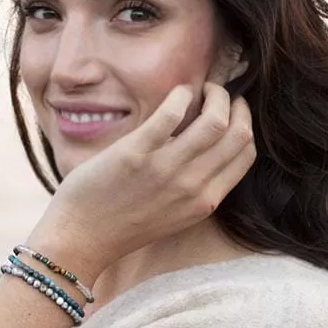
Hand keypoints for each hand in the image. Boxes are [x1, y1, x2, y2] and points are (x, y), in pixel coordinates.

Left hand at [29, 83, 256, 275]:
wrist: (81, 238)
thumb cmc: (121, 225)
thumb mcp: (172, 214)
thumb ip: (193, 189)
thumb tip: (203, 148)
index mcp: (204, 202)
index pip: (246, 155)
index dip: (245, 126)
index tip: (232, 112)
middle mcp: (191, 186)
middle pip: (238, 134)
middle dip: (236, 105)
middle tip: (219, 94)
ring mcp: (164, 169)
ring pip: (214, 120)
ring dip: (214, 95)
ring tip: (202, 89)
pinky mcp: (135, 153)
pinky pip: (171, 114)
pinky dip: (181, 95)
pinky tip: (177, 93)